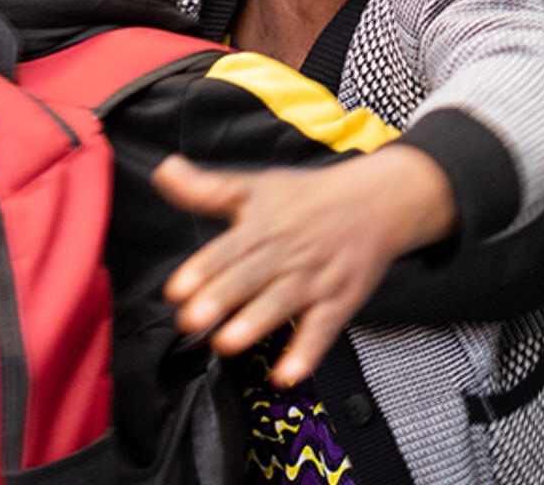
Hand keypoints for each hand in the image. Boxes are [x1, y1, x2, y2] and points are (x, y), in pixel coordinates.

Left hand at [154, 145, 455, 387]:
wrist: (379, 201)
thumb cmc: (309, 198)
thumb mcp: (257, 186)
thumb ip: (207, 188)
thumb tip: (163, 170)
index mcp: (262, 225)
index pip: (228, 249)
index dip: (202, 270)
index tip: (176, 290)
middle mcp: (287, 252)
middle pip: (251, 276)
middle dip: (221, 298)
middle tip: (191, 320)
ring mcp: (314, 278)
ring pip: (282, 302)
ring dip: (255, 323)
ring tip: (227, 343)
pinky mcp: (340, 301)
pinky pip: (322, 329)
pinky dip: (306, 353)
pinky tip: (287, 374)